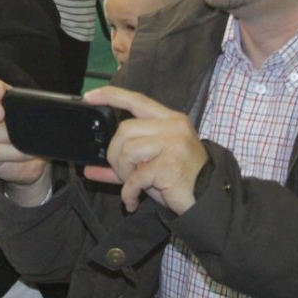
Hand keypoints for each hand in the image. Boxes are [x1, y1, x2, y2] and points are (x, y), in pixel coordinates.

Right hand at [0, 76, 51, 202]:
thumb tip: (40, 104)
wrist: (36, 156)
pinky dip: (12, 152)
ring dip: (1, 134)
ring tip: (20, 137)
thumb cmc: (30, 126)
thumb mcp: (31, 112)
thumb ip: (29, 105)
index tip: (0, 92)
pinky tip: (27, 153)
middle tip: (0, 114)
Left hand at [82, 86, 207, 214]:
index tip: (90, 96)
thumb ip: (123, 163)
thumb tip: (90, 169)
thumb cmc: (181, 180)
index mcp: (170, 119)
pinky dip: (128, 192)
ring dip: (123, 172)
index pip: (137, 100)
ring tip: (133, 185)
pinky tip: (133, 201)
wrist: (208, 200)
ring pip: (127, 150)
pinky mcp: (169, 165)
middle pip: (124, 129)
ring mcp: (172, 144)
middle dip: (115, 154)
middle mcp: (172, 127)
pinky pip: (135, 177)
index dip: (112, 96)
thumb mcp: (152, 165)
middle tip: (124, 173)